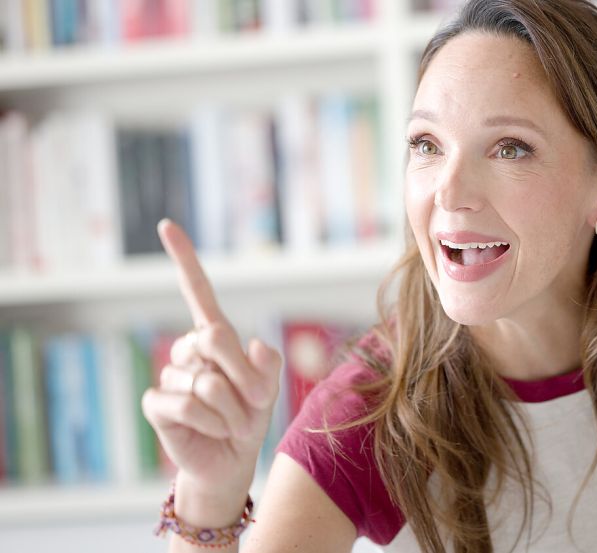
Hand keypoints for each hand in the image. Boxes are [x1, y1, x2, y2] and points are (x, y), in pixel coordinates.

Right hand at [141, 219, 281, 499]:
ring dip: (230, 409)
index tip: (166, 225)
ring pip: (206, 382)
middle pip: (213, 338)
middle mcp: (188, 350)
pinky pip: (186, 405)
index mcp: (214, 337)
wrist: (232, 459)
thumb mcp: (269, 388)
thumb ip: (268, 365)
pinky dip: (209, 421)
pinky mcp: (157, 403)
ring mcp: (170, 375)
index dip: (184, 260)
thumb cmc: (249, 416)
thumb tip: (253, 344)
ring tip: (230, 422)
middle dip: (242, 376)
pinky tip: (210, 429)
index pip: (197, 291)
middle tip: (251, 402)